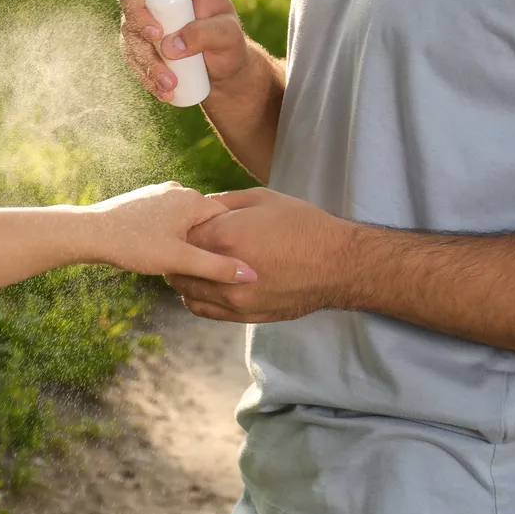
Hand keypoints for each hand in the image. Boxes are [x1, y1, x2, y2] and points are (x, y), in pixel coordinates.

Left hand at [86, 182, 257, 284]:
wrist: (90, 232)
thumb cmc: (134, 245)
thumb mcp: (180, 260)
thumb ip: (216, 267)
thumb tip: (251, 275)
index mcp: (193, 199)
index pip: (228, 221)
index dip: (232, 244)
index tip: (232, 266)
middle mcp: (179, 190)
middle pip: (207, 221)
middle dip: (208, 244)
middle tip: (205, 269)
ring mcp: (160, 193)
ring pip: (186, 221)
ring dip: (187, 242)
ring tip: (180, 263)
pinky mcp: (145, 201)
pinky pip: (168, 219)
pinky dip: (170, 235)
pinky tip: (161, 252)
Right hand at [118, 0, 250, 102]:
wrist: (219, 73)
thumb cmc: (228, 45)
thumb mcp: (229, 38)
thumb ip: (207, 34)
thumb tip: (170, 44)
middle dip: (137, 12)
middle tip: (156, 37)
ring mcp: (145, 14)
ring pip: (128, 26)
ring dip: (145, 56)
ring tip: (170, 83)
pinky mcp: (136, 40)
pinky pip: (129, 53)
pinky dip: (144, 73)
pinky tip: (163, 90)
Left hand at [168, 187, 358, 322]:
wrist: (338, 264)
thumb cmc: (303, 225)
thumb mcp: (262, 199)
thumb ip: (224, 201)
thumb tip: (200, 205)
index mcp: (225, 237)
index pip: (181, 235)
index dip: (180, 228)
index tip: (183, 224)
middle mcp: (224, 271)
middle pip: (178, 266)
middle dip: (177, 254)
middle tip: (181, 245)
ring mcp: (234, 298)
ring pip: (186, 291)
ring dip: (184, 277)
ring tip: (192, 265)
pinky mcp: (245, 314)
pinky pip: (204, 310)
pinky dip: (196, 297)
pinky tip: (204, 285)